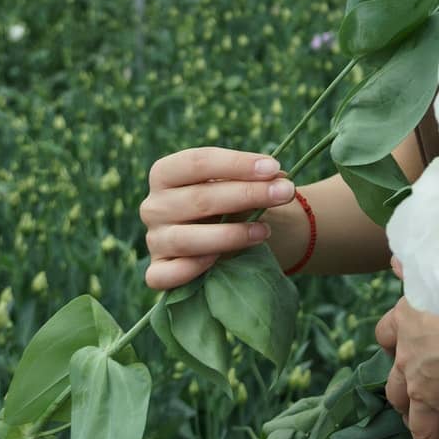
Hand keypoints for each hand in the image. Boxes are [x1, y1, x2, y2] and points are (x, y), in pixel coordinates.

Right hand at [139, 147, 294, 289]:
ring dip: (230, 235)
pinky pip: (166, 275)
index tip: (274, 167)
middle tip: (285, 192)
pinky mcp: (158, 271)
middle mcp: (154, 205)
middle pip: (199, 198)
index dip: (237, 164)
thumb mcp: (241, 184)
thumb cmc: (233, 202)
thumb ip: (255, 179)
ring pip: (186, 239)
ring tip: (265, 231)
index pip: (197, 163)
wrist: (231, 237)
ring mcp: (155, 240)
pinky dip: (192, 268)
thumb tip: (279, 178)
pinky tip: (219, 261)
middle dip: (247, 194)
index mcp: (166, 173)